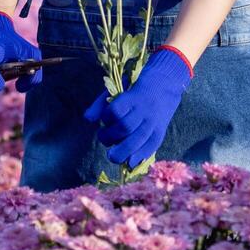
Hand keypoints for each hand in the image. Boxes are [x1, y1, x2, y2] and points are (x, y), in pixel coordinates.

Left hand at [83, 45, 193, 167]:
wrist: (163, 86)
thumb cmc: (133, 90)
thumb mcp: (116, 90)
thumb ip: (100, 104)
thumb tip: (87, 119)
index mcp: (131, 97)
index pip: (115, 111)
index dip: (106, 119)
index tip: (105, 120)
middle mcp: (143, 110)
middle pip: (125, 128)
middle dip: (110, 138)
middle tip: (104, 139)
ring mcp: (153, 122)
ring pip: (138, 139)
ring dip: (122, 151)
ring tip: (112, 156)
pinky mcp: (160, 131)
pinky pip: (151, 146)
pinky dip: (140, 156)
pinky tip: (130, 163)